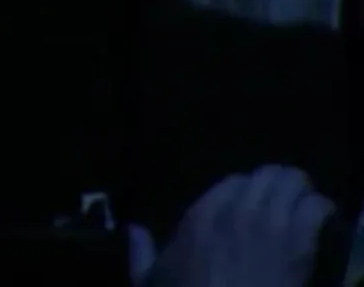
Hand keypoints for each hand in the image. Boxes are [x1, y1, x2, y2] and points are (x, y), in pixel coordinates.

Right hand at [145, 165, 336, 286]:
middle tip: (282, 198)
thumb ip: (140, 253)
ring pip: (293, 182)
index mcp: (199, 217)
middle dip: (276, 184)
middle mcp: (235, 212)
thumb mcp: (150, 281)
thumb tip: (131, 229)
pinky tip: (322, 217)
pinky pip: (317, 207)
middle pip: (265, 176)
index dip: (245, 191)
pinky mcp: (299, 244)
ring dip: (300, 191)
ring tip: (303, 202)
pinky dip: (322, 209)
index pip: (232, 182)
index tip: (250, 203)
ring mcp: (269, 226)